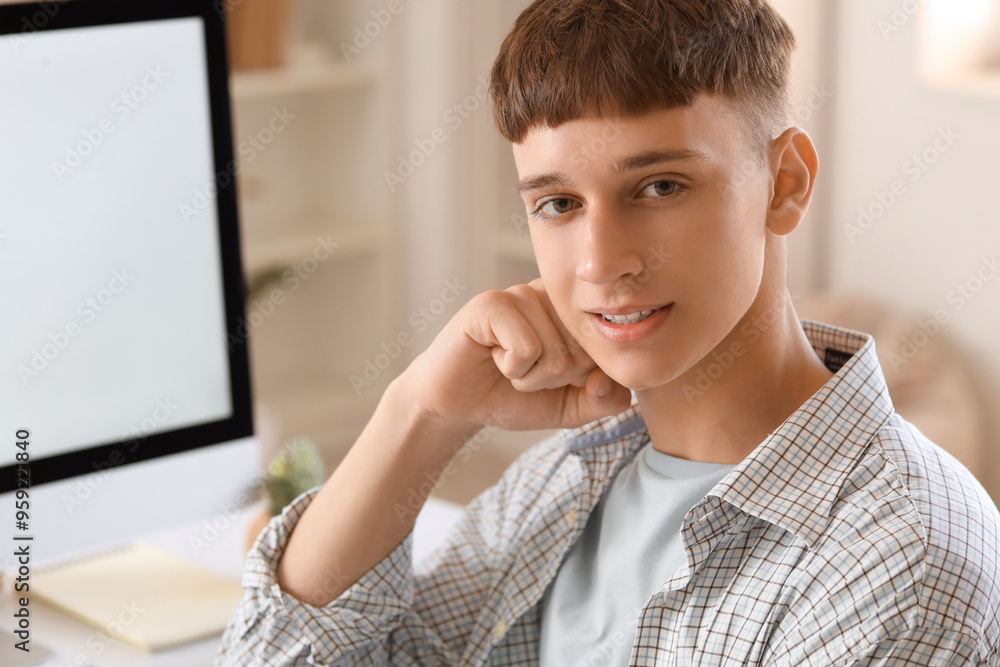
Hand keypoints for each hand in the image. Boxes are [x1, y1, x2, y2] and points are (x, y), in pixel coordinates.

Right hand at [399, 278, 631, 432]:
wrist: (459, 404)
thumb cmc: (513, 396)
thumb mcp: (570, 407)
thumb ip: (605, 400)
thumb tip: (606, 379)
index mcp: (574, 311)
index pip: (606, 350)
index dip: (579, 380)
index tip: (550, 376)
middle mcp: (552, 295)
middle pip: (583, 352)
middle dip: (553, 380)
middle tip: (523, 371)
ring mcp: (522, 294)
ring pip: (555, 353)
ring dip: (528, 377)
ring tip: (506, 364)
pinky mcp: (491, 304)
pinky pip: (526, 348)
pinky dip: (511, 368)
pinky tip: (491, 356)